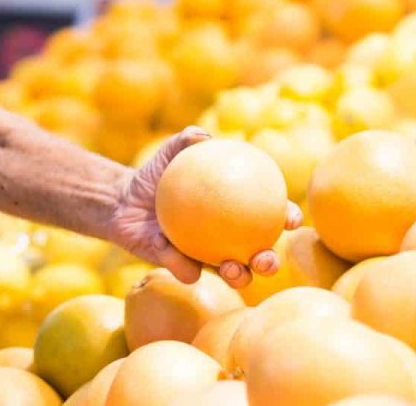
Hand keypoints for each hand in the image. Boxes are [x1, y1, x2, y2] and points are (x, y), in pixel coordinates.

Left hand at [108, 127, 301, 288]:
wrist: (124, 200)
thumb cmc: (156, 173)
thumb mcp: (170, 153)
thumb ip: (187, 140)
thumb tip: (204, 137)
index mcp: (235, 210)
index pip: (270, 215)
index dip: (287, 218)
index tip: (291, 218)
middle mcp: (226, 238)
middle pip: (257, 255)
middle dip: (269, 262)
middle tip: (267, 259)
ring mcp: (204, 256)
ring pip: (230, 273)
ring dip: (238, 277)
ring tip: (234, 270)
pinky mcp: (178, 267)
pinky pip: (185, 270)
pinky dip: (181, 264)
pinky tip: (174, 254)